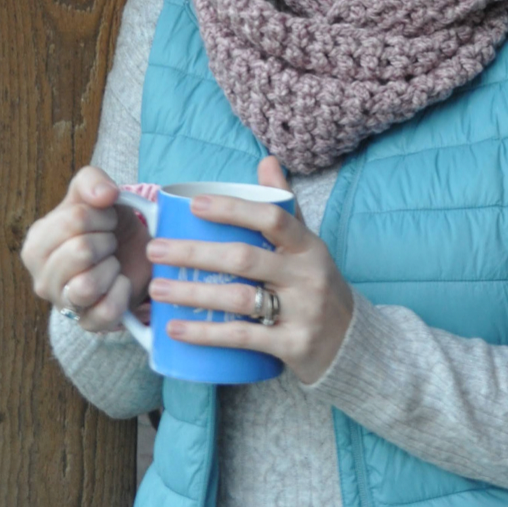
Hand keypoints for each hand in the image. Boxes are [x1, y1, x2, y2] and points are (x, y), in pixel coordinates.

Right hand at [21, 166, 152, 331]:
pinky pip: (106, 312)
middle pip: (82, 250)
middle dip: (108, 240)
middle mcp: (41, 278)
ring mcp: (63, 305)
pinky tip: (121, 282)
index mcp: (36, 244)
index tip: (106, 220)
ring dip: (112, 267)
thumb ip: (92, 181)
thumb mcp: (97, 193)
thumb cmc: (106, 225)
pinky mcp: (88, 324)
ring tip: (112, 263)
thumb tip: (105, 195)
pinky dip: (122, 293)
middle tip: (110, 242)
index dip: (102, 215)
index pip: (75, 220)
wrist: (132, 255)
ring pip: (87, 286)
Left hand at [145, 156, 354, 384]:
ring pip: (240, 298)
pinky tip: (177, 328)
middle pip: (245, 258)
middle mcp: (307, 275)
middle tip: (156, 250)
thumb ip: (285, 206)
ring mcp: (302, 311)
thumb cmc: (317, 285)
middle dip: (195, 253)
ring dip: (193, 293)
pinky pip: (244, 337)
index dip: (234, 209)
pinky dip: (207, 333)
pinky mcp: (293, 345)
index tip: (195, 205)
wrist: (351, 342)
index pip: (273, 218)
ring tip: (157, 289)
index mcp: (308, 246)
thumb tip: (267, 161)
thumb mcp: (309, 244)